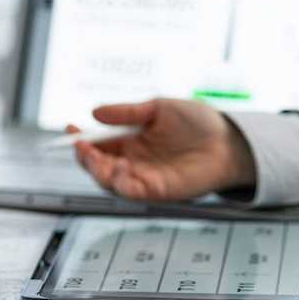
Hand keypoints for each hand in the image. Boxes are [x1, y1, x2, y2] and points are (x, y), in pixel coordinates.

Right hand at [71, 98, 254, 201]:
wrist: (229, 140)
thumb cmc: (198, 123)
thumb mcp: (158, 108)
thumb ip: (128, 113)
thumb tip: (95, 112)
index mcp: (131, 141)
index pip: (98, 143)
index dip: (81, 138)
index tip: (70, 129)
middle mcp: (134, 161)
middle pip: (98, 166)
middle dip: (84, 157)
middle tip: (79, 145)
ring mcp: (145, 177)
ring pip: (109, 182)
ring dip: (97, 171)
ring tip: (95, 156)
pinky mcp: (158, 190)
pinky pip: (131, 191)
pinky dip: (119, 183)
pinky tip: (119, 168)